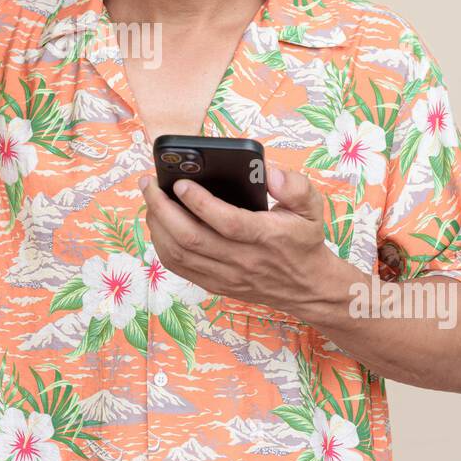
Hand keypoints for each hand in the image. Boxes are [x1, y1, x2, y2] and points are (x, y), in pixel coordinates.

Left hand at [139, 159, 348, 318]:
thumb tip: (269, 173)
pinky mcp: (214, 284)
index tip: (181, 182)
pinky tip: (157, 222)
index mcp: (266, 237)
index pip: (227, 222)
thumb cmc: (303, 240)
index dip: (200, 202)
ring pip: (179, 254)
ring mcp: (225, 276)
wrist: (306, 287)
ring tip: (150, 198)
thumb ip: (295, 186)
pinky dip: (161, 243)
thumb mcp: (311, 208)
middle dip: (162, 208)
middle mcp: (242, 260)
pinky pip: (178, 267)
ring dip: (157, 224)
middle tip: (149, 183)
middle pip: (191, 238)